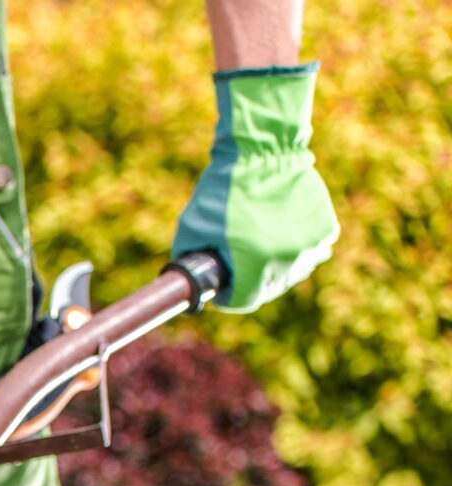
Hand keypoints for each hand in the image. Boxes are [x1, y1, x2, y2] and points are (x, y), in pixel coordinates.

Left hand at [170, 64, 339, 312]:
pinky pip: (310, 250)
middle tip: (240, 265)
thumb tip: (191, 284)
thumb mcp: (192, 228)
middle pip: (268, 289)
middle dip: (252, 282)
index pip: (242, 300)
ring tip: (262, 243)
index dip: (228, 297)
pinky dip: (297, 246)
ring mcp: (311, 244)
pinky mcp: (326, 228)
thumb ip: (191, 261)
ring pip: (292, 271)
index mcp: (255, 264)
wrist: (263, 152)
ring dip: (277, 266)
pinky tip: (283, 228)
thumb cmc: (222, 190)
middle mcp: (287, 259)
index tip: (222, 286)